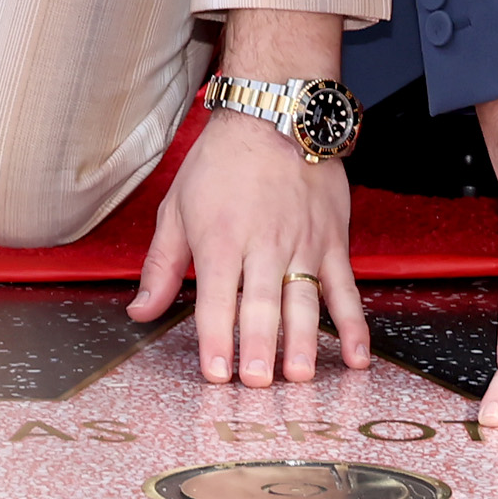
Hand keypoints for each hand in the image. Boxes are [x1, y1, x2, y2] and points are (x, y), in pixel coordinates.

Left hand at [129, 110, 367, 383]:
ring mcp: (303, 244)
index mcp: (220, 238)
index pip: (216, 297)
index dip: (215, 337)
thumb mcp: (177, 207)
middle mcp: (263, 244)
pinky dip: (355, 324)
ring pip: (304, 300)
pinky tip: (358, 357)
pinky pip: (346, 288)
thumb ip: (161, 266)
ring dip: (304, 341)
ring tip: (300, 376)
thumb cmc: (220, 162)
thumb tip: (139, 312)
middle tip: (258, 384)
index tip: (216, 373)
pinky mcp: (333, 241)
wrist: (274, 114)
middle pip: (262, 303)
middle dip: (260, 346)